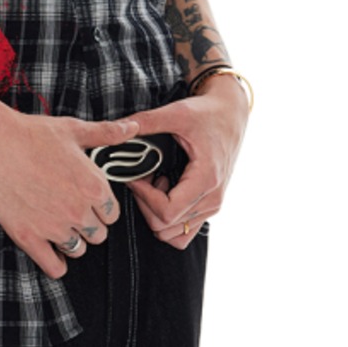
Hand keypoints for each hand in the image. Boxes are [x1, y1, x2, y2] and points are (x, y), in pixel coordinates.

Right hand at [0, 110, 138, 279]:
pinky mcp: (29, 238)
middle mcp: (78, 212)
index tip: (89, 200)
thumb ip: (107, 134)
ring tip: (59, 224)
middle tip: (72, 209)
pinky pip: (54, 267)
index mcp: (94, 187)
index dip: (101, 207)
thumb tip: (132, 129)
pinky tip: (52, 252)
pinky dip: (57, 263)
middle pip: (98, 235)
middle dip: (89, 224)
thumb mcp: (74, 130)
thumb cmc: (32, 133)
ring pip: (78, 250)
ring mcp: (53, 228)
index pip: (112, 214)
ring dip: (73, 240)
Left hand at [126, 77, 248, 249]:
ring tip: (154, 184)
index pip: (166, 211)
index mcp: (206, 179)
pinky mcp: (210, 206)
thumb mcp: (176, 113)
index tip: (135, 176)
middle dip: (145, 203)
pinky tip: (165, 191)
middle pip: (165, 226)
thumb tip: (116, 129)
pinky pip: (184, 231)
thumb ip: (146, 121)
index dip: (143, 197)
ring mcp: (213, 206)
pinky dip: (169, 219)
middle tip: (142, 176)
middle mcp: (213, 199)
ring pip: (173, 234)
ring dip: (155, 212)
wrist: (231, 114)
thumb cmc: (207, 113)